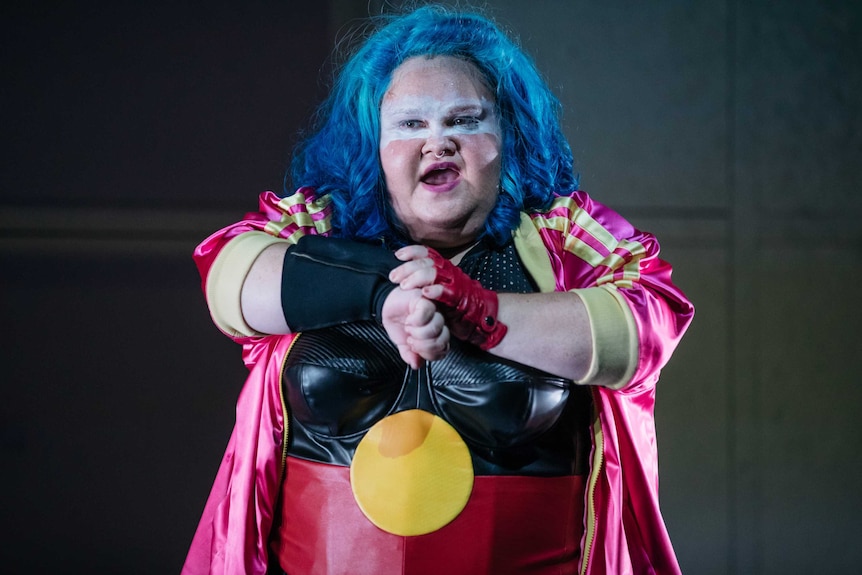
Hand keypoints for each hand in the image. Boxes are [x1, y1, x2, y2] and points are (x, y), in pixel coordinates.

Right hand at [381, 285, 450, 368]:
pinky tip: (409, 319)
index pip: (442, 351)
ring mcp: (434, 311)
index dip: (427, 354)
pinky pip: (426, 314)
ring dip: (417, 332)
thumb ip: (410, 355)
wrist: (386, 305)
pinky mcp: (426, 300)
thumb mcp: (402, 344)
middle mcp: (438, 323)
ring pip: (435, 328)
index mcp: (436, 334)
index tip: (414, 349)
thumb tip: (415, 365)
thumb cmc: (398, 322)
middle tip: (411, 339)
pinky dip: (415, 320)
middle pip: (441, 341)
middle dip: (422, 345)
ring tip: (409, 327)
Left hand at [392, 245, 506, 350]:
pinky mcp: (459, 298)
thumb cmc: (457, 303)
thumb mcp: (440, 287)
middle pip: (426, 262)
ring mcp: (455, 283)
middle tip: (394, 277)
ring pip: (434, 273)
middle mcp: (449, 271)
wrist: (481, 315)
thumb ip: (426, 280)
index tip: (398, 255)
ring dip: (417, 278)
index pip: (427, 253)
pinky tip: (425, 293)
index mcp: (444, 267)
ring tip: (404, 286)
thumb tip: (405, 275)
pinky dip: (435, 291)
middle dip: (407, 268)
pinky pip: (447, 291)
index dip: (412, 251)